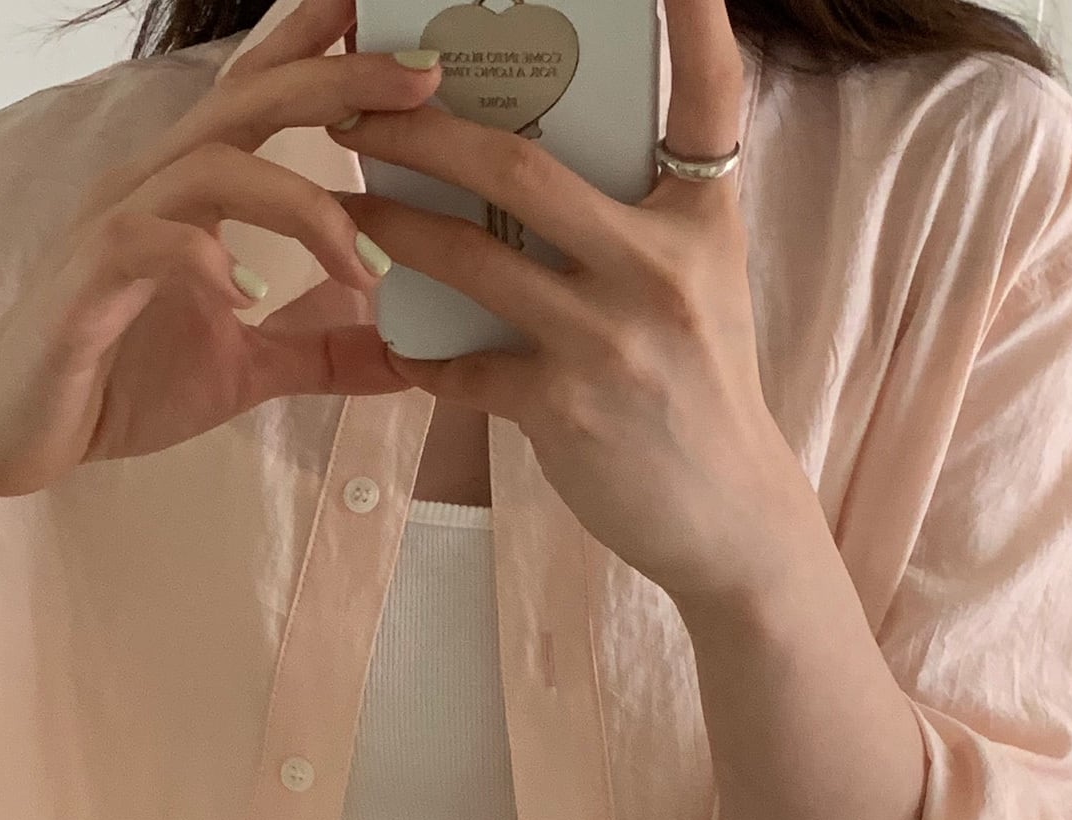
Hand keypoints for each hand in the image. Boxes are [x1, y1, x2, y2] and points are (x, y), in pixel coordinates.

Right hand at [0, 0, 442, 503]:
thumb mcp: (247, 370)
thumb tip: (407, 358)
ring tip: (365, 270)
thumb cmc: (121, 381)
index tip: (409, 36)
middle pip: (251, 99)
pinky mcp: (86, 284)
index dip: (324, 47)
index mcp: (191, 188)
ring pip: (212, 165)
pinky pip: (147, 243)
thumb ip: (320, 352)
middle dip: (340, 80)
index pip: (262, 93)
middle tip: (425, 79)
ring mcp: (116, 225)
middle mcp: (154, 183)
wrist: (17, 434)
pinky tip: (252, 301)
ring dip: (301, 206)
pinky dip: (207, 262)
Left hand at [330, 0, 806, 607]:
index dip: (693, 12)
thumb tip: (541, 154)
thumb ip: (641, 213)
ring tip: (343, 206)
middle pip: (520, 168)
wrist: (728, 517)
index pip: (707, 92)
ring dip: (391, 228)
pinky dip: (422, 355)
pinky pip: (464, 366)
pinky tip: (394, 343)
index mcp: (701, 218)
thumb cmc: (701, 387)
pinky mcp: (565, 409)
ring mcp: (610, 339)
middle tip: (357, 105)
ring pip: (470, 259)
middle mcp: (660, 267)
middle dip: (423, 131)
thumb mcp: (701, 280)